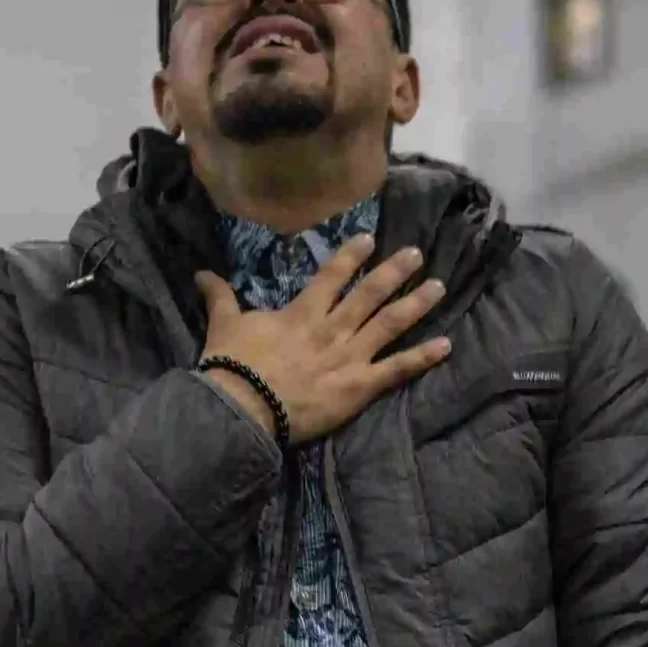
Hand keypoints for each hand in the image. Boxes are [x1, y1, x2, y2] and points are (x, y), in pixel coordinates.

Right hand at [195, 236, 449, 444]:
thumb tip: (201, 273)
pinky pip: (397, 370)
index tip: (369, 239)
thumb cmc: (232, 366)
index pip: (332, 277)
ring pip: (390, 324)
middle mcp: (333, 328)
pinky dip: (422, 358)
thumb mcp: (224, 325)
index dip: (352, 256)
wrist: (242, 407)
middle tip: (417, 254)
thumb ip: (220, 297)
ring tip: (439, 288)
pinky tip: (446, 345)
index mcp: (303, 313)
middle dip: (394, 272)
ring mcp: (350, 357)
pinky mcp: (360, 387)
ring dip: (416, 305)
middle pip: (370, 294)